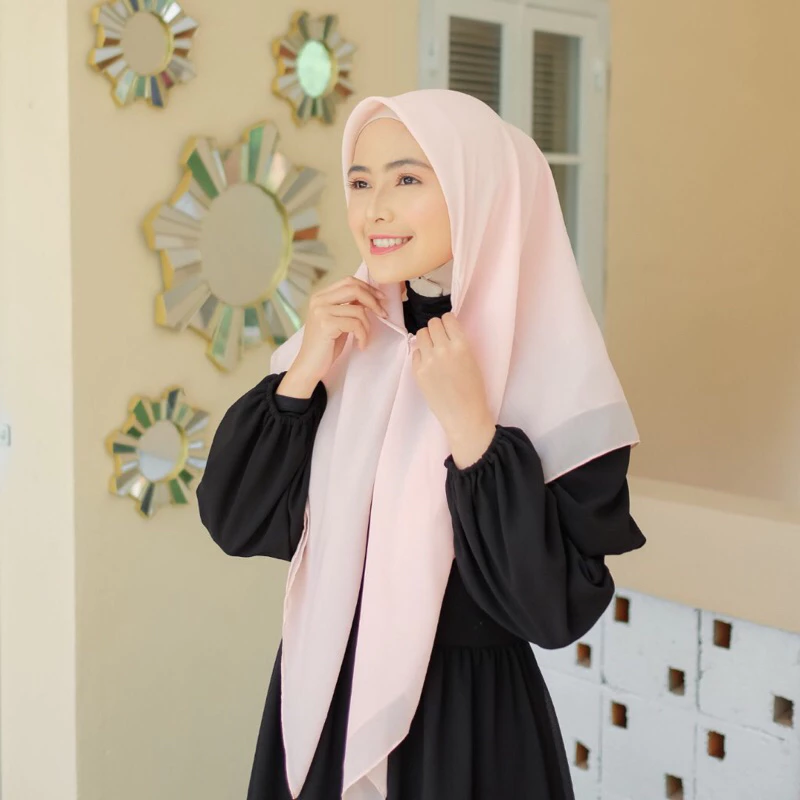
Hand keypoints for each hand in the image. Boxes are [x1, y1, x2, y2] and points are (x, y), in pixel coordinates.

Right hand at [290, 277, 388, 385]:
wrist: (309, 366)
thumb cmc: (326, 346)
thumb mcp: (338, 321)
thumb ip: (348, 306)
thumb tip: (370, 296)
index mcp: (320, 296)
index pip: (349, 281)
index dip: (368, 288)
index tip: (381, 299)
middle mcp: (319, 300)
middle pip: (354, 288)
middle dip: (373, 301)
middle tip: (383, 314)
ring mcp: (321, 311)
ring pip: (358, 310)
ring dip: (367, 326)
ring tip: (364, 338)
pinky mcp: (326, 324)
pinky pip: (356, 324)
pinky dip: (363, 336)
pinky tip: (360, 345)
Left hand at [411, 313, 495, 465]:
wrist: (463, 415)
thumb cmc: (473, 389)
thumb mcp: (472, 360)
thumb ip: (458, 344)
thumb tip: (445, 331)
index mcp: (461, 345)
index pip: (447, 318)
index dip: (447, 322)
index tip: (448, 329)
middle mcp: (443, 349)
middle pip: (432, 324)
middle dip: (436, 329)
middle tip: (440, 340)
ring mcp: (428, 360)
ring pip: (420, 335)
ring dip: (426, 338)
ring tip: (432, 349)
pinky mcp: (417, 371)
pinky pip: (415, 352)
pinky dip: (421, 354)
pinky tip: (428, 364)